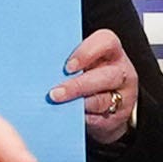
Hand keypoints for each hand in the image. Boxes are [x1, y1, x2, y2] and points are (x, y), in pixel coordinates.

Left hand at [51, 27, 138, 145]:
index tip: (67, 67)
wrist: (108, 105)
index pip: (106, 42)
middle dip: (78, 86)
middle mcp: (122, 72)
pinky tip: (66, 117)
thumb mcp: (85, 63)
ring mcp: (123, 96)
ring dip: (77, 104)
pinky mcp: (118, 117)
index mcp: (112, 52)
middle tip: (54, 94)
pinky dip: (80, 118)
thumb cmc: (90, 76)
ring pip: (102, 101)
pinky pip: (98, 119)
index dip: (86, 53)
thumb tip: (39, 66)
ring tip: (56, 106)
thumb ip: (70, 62)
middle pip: (106, 76)